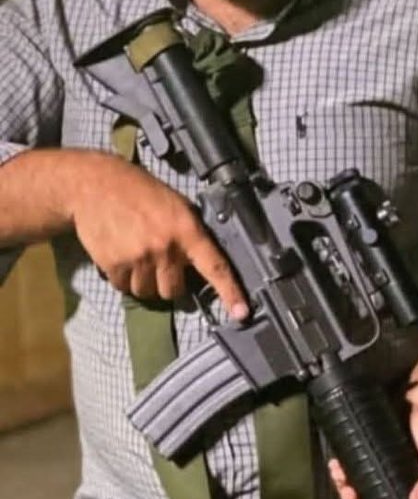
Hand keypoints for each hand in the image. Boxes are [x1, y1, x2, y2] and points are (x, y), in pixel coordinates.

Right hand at [69, 152, 247, 314]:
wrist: (95, 185)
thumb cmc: (139, 191)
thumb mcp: (175, 205)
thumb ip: (189, 235)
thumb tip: (198, 264)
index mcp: (187, 230)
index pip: (215, 266)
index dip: (230, 292)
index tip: (241, 312)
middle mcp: (166, 247)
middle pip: (174, 291)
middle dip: (168, 280)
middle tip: (158, 258)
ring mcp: (139, 258)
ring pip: (148, 292)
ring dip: (143, 281)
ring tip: (136, 253)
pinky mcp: (114, 265)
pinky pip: (124, 288)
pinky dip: (123, 278)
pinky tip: (120, 254)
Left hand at [328, 343, 417, 498]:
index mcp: (416, 496)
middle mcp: (398, 487)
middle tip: (351, 495)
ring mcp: (381, 470)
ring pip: (360, 497)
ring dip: (347, 494)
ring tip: (341, 477)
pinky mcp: (367, 451)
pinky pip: (352, 471)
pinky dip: (342, 473)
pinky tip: (337, 464)